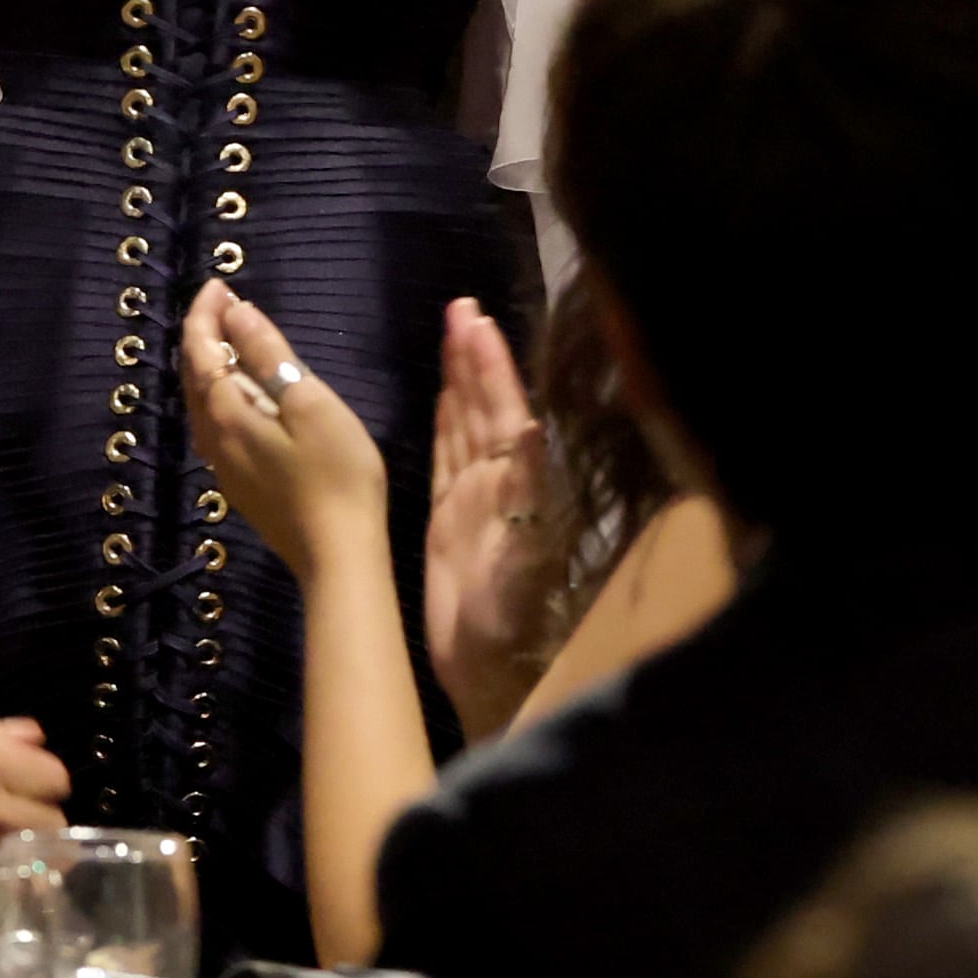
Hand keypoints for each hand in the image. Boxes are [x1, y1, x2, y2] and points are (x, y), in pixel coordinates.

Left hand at [181, 280, 392, 587]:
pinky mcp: (240, 484)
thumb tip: (237, 313)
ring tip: (235, 338)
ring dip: (211, 363)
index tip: (221, 282)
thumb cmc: (336, 473)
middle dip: (204, 333)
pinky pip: (216, 423)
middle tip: (226, 302)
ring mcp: (223, 465)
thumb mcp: (308, 402)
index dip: (205, 312)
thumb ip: (268, 355)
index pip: (200, 349)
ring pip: (200, 401)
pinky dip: (221, 392)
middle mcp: (212, 438)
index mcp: (225, 413)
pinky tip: (244, 391)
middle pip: (193, 374)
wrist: (338, 554)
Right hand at [421, 294, 557, 743]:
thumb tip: (533, 426)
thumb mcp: (524, 553)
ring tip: (454, 331)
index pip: (504, 409)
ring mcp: (475, 499)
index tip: (476, 321)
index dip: (492, 366)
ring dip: (461, 380)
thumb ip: (529, 491)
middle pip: (486, 407)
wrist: (490, 670)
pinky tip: (443, 395)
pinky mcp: (450, 519)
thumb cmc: (510, 617)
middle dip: (475, 358)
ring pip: (467, 425)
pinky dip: (447, 422)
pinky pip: (448, 457)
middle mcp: (501, 483)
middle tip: (461, 307)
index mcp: (519, 484)